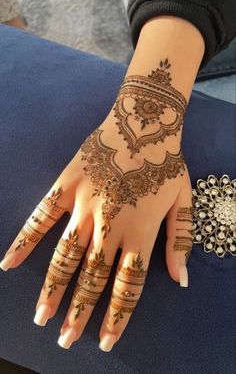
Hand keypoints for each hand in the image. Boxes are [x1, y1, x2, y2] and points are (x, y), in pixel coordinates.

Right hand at [0, 59, 193, 351]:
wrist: (144, 121)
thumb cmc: (166, 161)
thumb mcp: (184, 200)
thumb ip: (181, 241)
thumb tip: (179, 280)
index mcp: (140, 231)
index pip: (127, 285)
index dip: (116, 316)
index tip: (103, 341)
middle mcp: (110, 225)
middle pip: (93, 278)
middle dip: (80, 312)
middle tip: (66, 340)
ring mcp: (85, 206)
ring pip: (65, 256)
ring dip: (52, 288)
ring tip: (42, 316)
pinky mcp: (66, 186)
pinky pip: (41, 217)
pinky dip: (24, 240)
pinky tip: (9, 264)